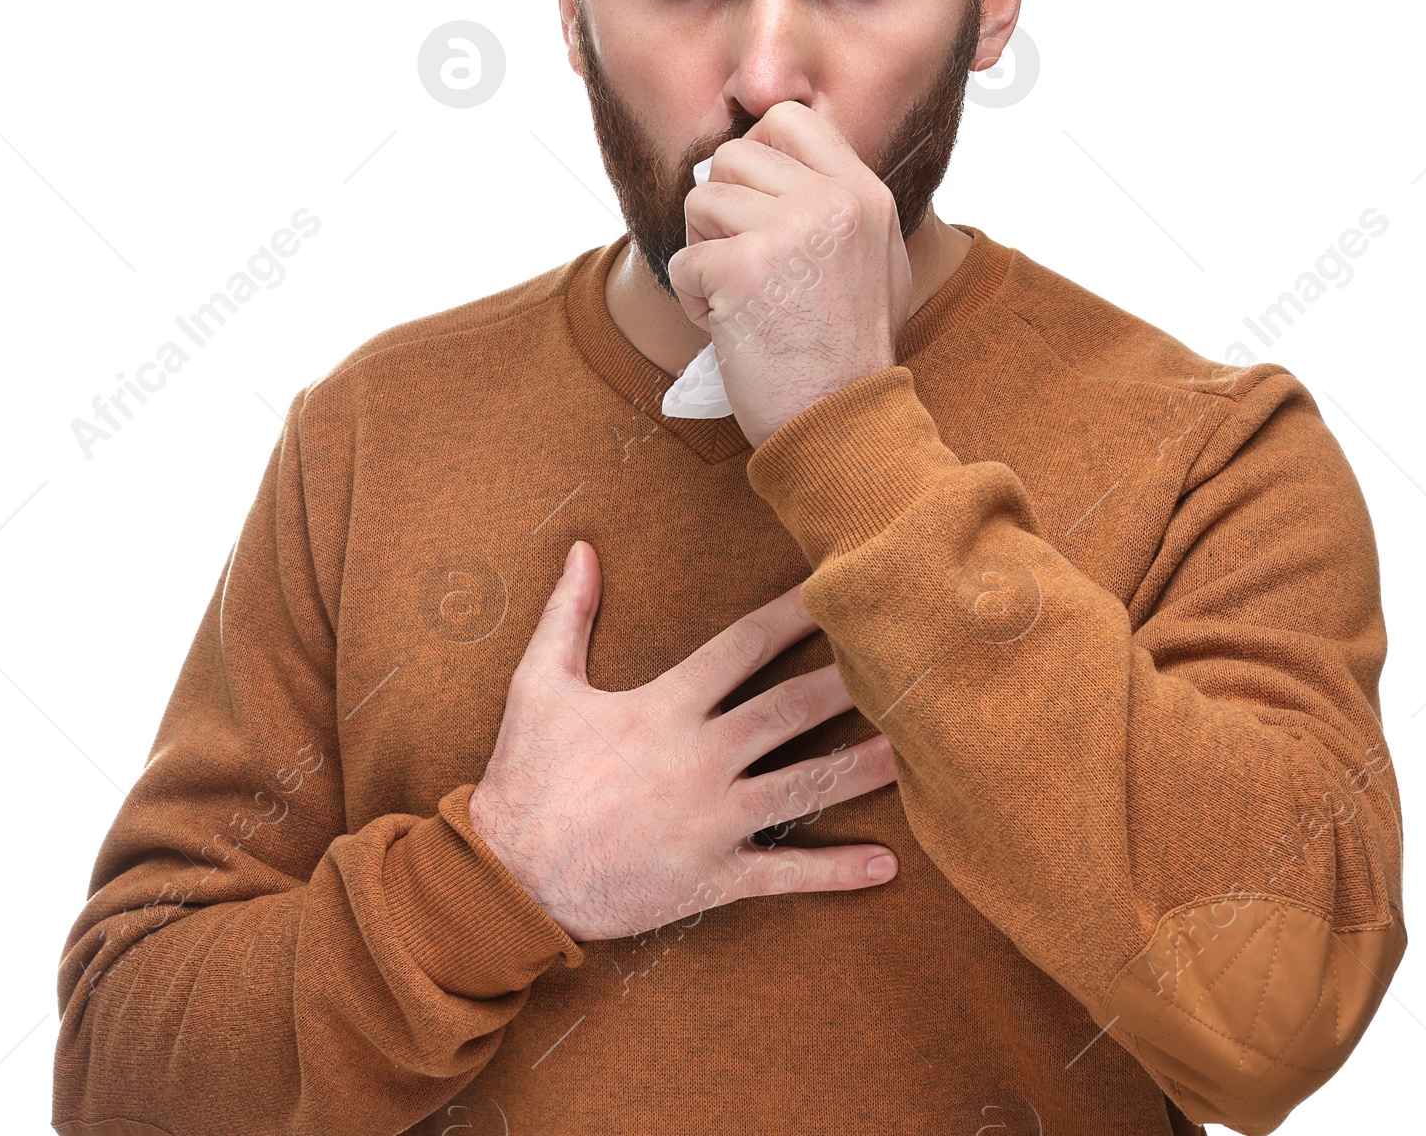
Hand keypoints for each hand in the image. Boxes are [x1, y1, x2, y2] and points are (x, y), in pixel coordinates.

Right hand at [467, 541, 898, 942]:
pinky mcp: (712, 876)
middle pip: (790, 710)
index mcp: (665, 707)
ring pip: (803, 786)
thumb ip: (569, 614)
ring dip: (862, 767)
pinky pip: (784, 874)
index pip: (744, 647)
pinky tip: (884, 864)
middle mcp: (699, 759)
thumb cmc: (525, 777)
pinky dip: (836, 870)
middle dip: (850, 682)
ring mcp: (712, 821)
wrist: (508, 877)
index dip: (794, 614)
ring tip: (917, 748)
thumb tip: (582, 548)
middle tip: (905, 661)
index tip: (837, 588)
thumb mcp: (538, 684)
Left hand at [668, 100, 912, 447]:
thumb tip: (779, 163)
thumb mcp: (876, 260)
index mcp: (864, 193)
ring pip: (699, 202)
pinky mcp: (744, 268)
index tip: (754, 203)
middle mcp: (831, 201)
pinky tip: (732, 329)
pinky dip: (694, 300)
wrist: (843, 422)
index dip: (755, 154)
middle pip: (732, 157)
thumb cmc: (849, 352)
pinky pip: (683, 260)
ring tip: (739, 299)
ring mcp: (788, 230)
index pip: (789, 119)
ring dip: (704, 255)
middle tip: (742, 263)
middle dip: (721, 211)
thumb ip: (837, 204)